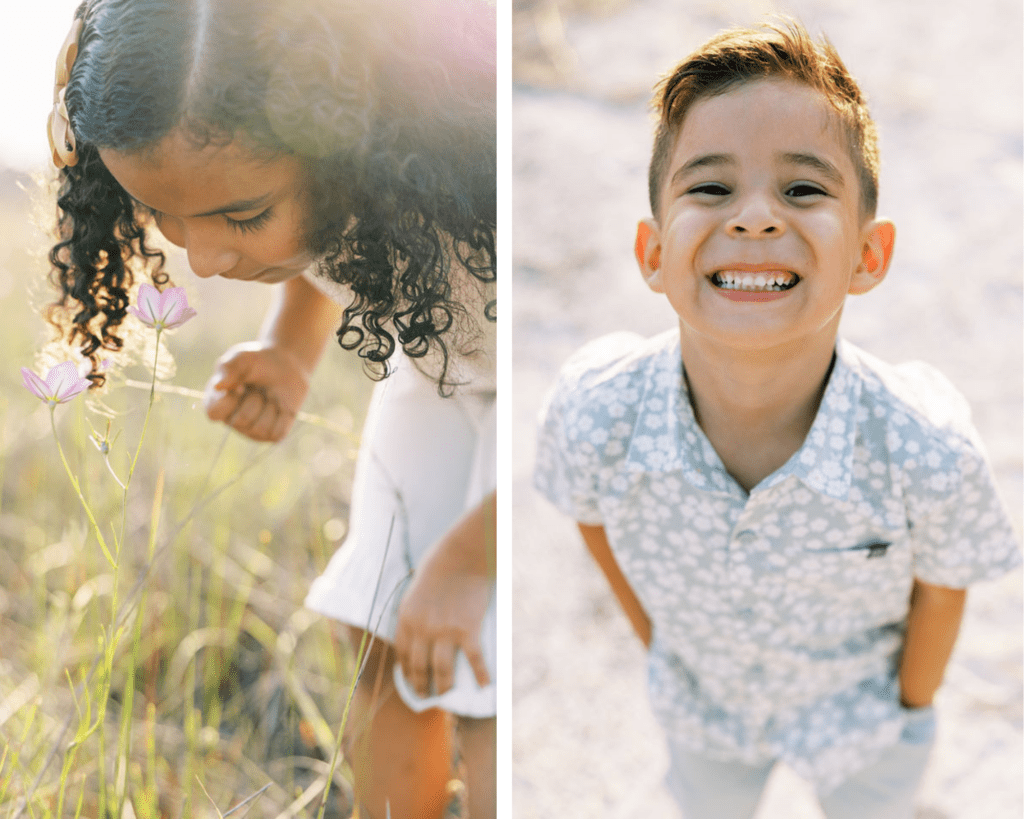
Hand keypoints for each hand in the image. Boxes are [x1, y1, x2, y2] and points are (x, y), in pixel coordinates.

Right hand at [203, 341, 309, 441]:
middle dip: (255, 399)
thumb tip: (218, 386)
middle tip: (258, 388)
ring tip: (269, 396)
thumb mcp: (240, 358)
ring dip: (270, 407)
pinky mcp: (273, 435)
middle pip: (242, 420)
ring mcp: (253, 431)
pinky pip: (278, 433)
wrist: (287, 365)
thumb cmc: (258, 362)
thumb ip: (228, 368)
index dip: (229, 399)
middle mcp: (232, 421)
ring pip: (261, 429)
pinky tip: (281, 406)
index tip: (240, 385)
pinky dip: (283, 417)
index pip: (214, 413)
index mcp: (217, 403)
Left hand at [394, 495, 495, 697]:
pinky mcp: (468, 630)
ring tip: (447, 694)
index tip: (410, 681)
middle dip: (421, 686)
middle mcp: (422, 629)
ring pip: (442, 670)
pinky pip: (474, 659)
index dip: (406, 671)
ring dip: (444, 686)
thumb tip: (419, 632)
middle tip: (426, 696)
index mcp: (407, 618)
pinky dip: (480, 674)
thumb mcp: (416, 590)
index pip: (402, 654)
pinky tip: (484, 685)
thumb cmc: (440, 565)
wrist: (462, 555)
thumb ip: (415, 613)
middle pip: (419, 667)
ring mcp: (445, 631)